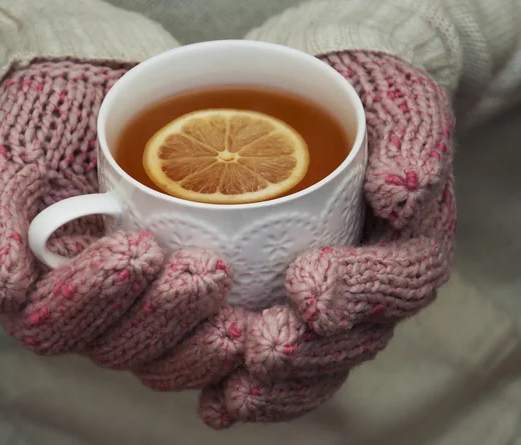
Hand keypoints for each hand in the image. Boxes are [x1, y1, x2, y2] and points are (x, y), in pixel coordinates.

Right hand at [0, 60, 246, 386]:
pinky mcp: (183, 299)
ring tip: (235, 307)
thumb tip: (4, 292)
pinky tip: (256, 322)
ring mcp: (141, 307)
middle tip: (204, 270)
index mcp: (41, 291)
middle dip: (161, 316)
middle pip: (120, 347)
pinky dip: (226, 344)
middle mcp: (93, 312)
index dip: (93, 297)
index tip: (137, 245)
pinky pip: (201, 339)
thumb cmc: (40, 135)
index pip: (55, 323)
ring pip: (164, 356)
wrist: (91, 107)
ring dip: (199, 341)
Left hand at [197, 51, 455, 427]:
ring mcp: (332, 308)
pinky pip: (281, 367)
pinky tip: (214, 402)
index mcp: (410, 240)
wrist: (327, 114)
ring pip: (316, 365)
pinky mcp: (288, 312)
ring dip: (275, 387)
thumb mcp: (398, 101)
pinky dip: (250, 390)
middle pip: (356, 338)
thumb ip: (412, 142)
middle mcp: (373, 285)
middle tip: (264, 346)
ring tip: (232, 394)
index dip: (360, 290)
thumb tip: (400, 195)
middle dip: (310, 352)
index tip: (309, 286)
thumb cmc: (363, 107)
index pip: (402, 277)